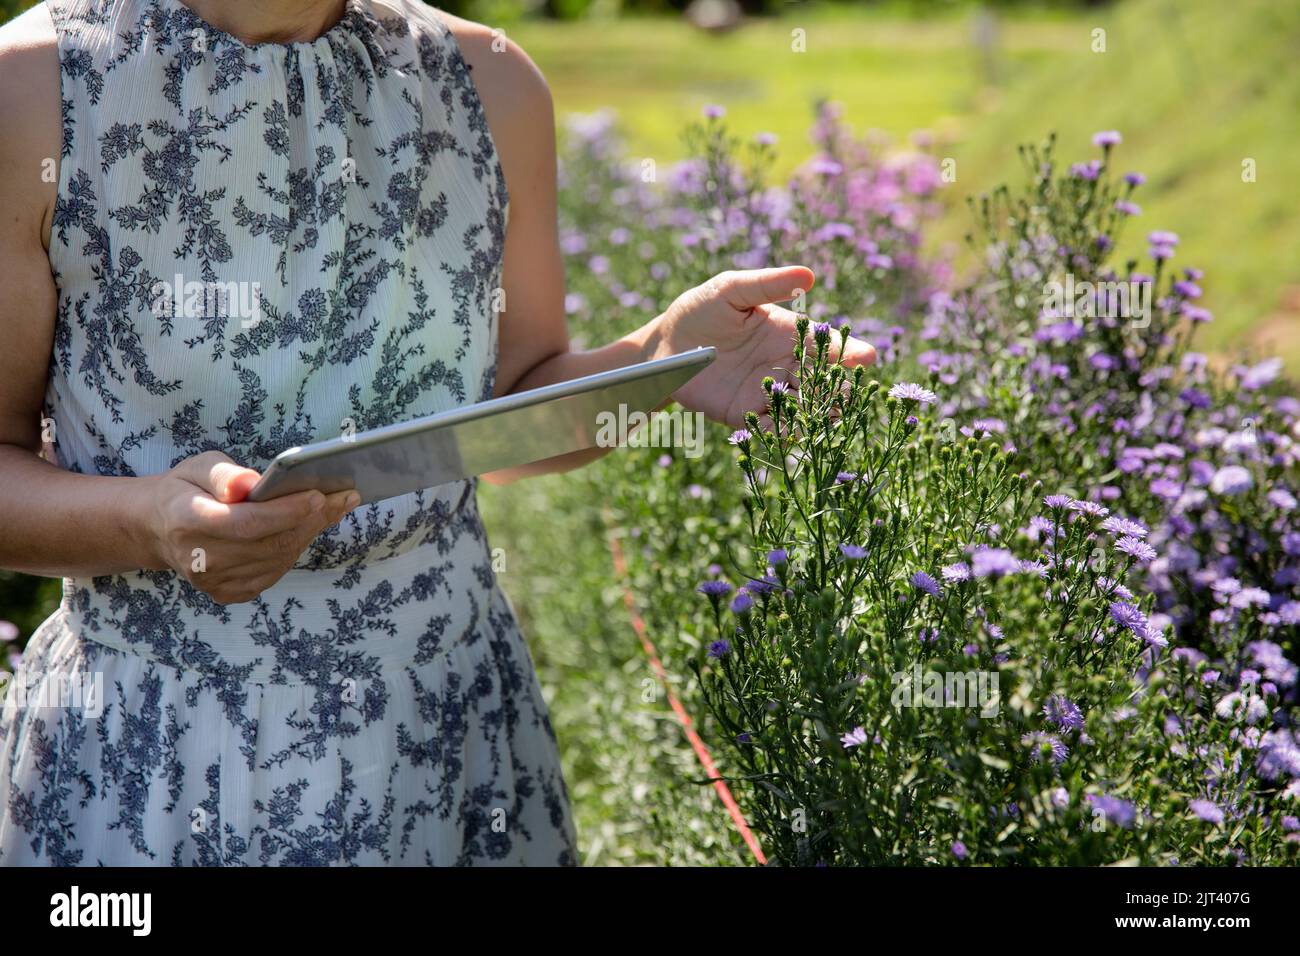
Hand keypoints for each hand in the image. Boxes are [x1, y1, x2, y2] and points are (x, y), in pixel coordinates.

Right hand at [134, 450, 358, 604]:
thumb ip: (224, 474)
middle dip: (312, 519)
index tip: (320, 495)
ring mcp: (213, 582)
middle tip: (343, 497)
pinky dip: (295, 549)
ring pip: (277, 559)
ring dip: (309, 533)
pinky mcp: (227, 593)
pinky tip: (308, 527)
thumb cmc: (185, 490)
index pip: (247, 523)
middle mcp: (199, 559)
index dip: (287, 511)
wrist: (160, 528)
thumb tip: (250, 484)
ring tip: (333, 507)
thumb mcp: (198, 467)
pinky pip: (273, 572)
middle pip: (270, 543)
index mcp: (187, 522)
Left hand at [647, 266, 875, 426]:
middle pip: (822, 380)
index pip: (826, 345)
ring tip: (830, 417)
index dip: (848, 351)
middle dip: (839, 388)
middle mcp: (785, 365)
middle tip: (850, 393)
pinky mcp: (745, 414)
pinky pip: (771, 427)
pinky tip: (795, 434)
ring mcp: (767, 392)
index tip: (865, 357)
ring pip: (803, 406)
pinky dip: (785, 431)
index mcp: (789, 334)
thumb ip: (766, 285)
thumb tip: (808, 275)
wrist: (663, 345)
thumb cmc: (700, 309)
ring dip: (818, 413)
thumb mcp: (731, 290)